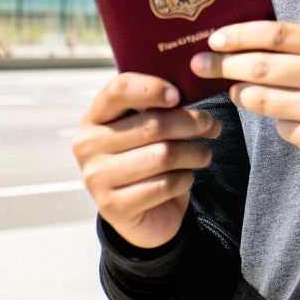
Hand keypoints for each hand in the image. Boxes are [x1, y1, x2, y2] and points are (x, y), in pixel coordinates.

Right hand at [72, 72, 220, 249]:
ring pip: (163, 155)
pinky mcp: (113, 206)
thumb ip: (162, 107)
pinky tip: (185, 178)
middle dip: (192, 123)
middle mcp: (87, 145)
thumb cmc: (149, 158)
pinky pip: (165, 185)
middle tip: (212, 125)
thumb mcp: (150, 127)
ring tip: (204, 154)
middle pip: (152, 124)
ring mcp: (96, 177)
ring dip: (195, 153)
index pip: (118, 90)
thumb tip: (195, 89)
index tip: (178, 95)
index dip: (152, 88)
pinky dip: (185, 180)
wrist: (145, 211)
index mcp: (95, 117)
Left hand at [192, 20, 299, 182]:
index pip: (277, 35)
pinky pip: (280, 127)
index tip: (215, 37)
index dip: (240, 35)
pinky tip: (287, 119)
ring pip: (260, 99)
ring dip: (240, 94)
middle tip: (200, 64)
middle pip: (260, 66)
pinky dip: (278, 121)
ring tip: (233, 91)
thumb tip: (259, 47)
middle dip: (223, 65)